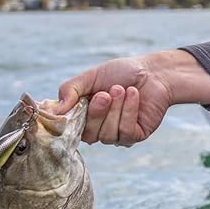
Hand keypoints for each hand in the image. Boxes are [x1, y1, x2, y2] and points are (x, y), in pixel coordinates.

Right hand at [57, 49, 209, 145]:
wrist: (152, 72)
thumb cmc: (121, 73)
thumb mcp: (90, 77)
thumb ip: (70, 90)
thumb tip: (57, 109)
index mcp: (84, 115)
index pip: (69, 129)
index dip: (72, 121)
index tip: (79, 103)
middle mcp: (99, 128)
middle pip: (89, 135)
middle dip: (98, 112)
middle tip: (106, 93)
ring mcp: (117, 134)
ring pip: (108, 135)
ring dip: (116, 109)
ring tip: (123, 89)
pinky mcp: (135, 136)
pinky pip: (126, 132)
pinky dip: (129, 111)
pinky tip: (134, 95)